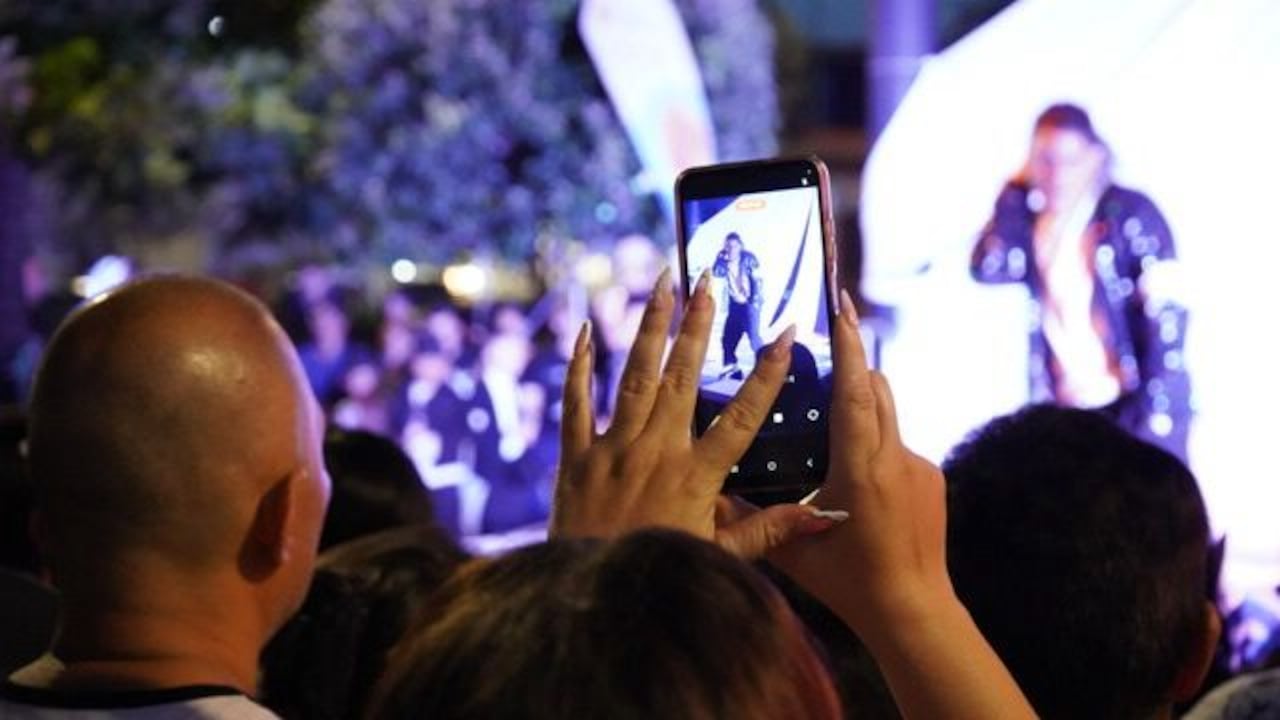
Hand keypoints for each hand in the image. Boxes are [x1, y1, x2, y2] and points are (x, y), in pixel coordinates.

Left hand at [550, 268, 841, 557]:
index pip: (742, 416)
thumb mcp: (721, 560)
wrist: (589, 602)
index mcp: (696, 476)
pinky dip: (580, 365)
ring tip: (662, 285)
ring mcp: (613, 450)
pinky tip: (586, 330)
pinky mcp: (576, 457)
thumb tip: (829, 515)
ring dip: (650, 327)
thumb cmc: (660, 579)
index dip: (767, 373)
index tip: (786, 333)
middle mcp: (656, 452)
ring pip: (635, 377)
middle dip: (698, 325)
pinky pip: (576, 402)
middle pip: (682, 377)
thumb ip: (772, 531)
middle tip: (708, 280)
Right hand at [769, 289, 951, 633]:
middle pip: (877, 388)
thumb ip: (753, 519)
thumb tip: (708, 496)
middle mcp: (897, 458)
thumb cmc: (850, 585)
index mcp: (863, 469)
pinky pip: (897, 445)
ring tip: (824, 427)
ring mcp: (920, 467)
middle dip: (851, 364)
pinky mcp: (931, 479)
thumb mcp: (792, 553)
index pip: (857, 393)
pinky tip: (852, 481)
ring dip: (858, 409)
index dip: (849, 346)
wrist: (914, 612)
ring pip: (887, 416)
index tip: (842, 306)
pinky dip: (872, 447)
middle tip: (819, 350)